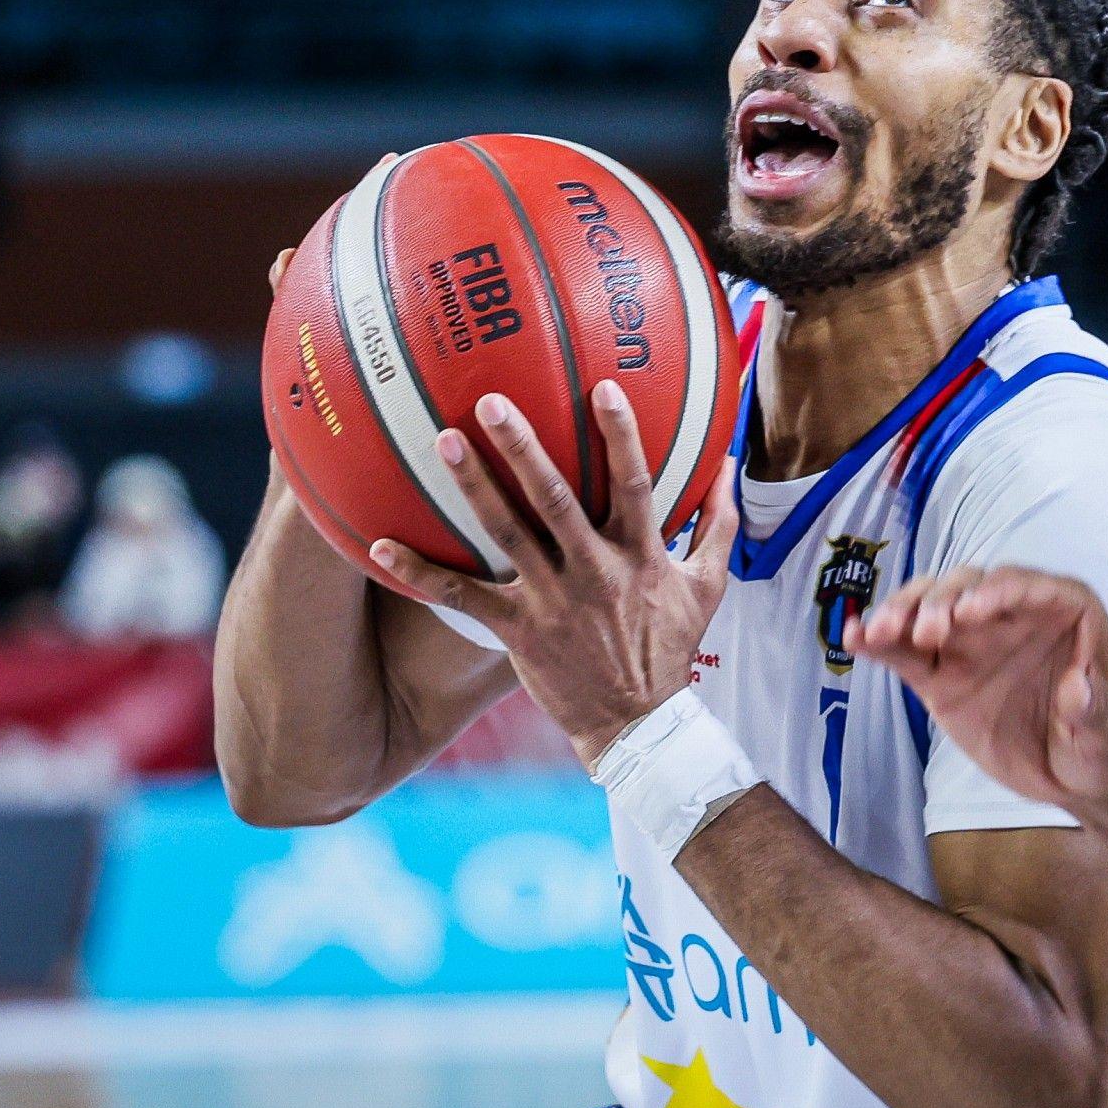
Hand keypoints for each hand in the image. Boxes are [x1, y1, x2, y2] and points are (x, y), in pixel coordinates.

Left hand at [372, 384, 733, 769]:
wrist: (636, 720)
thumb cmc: (670, 645)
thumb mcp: (708, 583)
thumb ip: (717, 521)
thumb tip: (728, 463)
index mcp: (641, 555)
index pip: (634, 484)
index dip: (619, 436)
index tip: (600, 387)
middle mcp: (594, 571)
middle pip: (555, 499)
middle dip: (524, 447)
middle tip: (491, 401)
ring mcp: (553, 601)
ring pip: (507, 534)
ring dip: (474, 487)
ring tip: (443, 441)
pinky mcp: (518, 631)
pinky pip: (462, 598)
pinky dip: (419, 574)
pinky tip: (379, 546)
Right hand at [849, 566, 1107, 808]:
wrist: (1081, 774)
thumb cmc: (1107, 741)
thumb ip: (1094, 708)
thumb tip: (1079, 687)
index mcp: (1064, 610)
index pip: (1026, 586)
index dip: (996, 592)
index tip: (969, 613)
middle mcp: (1013, 614)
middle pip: (969, 588)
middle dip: (943, 600)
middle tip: (925, 631)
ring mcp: (974, 642)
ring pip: (931, 608)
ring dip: (903, 613)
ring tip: (879, 632)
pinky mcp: (944, 675)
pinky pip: (906, 651)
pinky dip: (881, 642)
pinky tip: (856, 639)